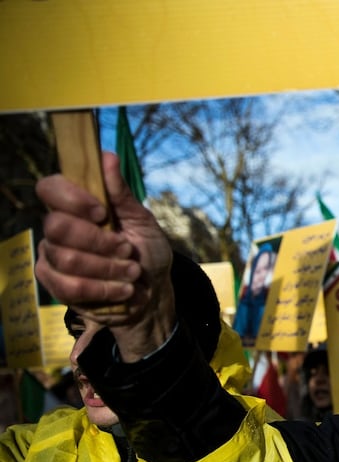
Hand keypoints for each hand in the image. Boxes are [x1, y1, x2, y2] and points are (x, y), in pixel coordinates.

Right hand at [35, 152, 174, 360]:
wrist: (153, 292)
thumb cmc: (147, 251)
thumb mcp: (142, 221)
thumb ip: (122, 194)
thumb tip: (108, 156)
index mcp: (76, 206)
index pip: (50, 188)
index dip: (72, 198)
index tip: (102, 212)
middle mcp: (58, 228)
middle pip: (56, 226)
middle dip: (99, 241)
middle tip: (127, 249)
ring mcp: (53, 257)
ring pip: (66, 258)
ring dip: (108, 268)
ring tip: (132, 272)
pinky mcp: (56, 285)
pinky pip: (69, 286)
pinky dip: (103, 289)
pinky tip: (123, 290)